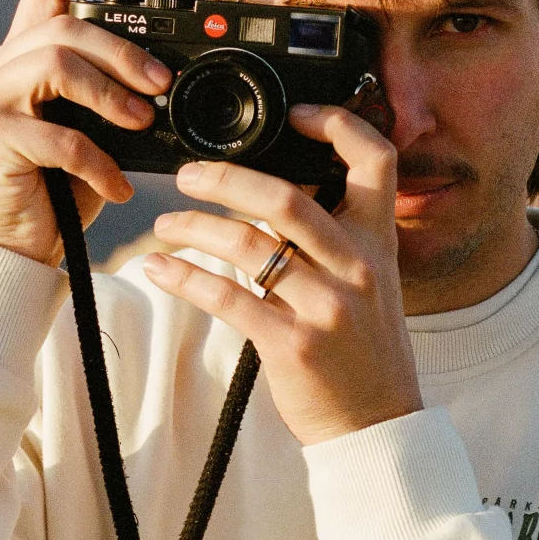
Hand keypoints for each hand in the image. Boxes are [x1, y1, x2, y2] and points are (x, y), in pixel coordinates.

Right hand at [0, 0, 171, 263]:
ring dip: (111, 93)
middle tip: (162, 82)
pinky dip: (99, 161)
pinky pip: (59, 136)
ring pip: (56, 63)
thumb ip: (110, 94)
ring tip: (144, 122)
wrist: (13, 253)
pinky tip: (118, 188)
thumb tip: (169, 70)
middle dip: (123, 51)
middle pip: (63, 26)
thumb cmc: (57, 190)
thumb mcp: (91, 131)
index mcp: (17, 56)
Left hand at [140, 105, 424, 444]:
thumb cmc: (364, 350)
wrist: (377, 425)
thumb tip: (275, 194)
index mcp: (380, 242)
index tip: (295, 114)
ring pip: (250, 246)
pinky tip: (159, 270)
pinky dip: (186, 280)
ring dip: (196, 227)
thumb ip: (335, 238)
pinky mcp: (293, 346)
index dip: (337, 124)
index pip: (375, 160)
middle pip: (288, 198)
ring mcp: (327, 307)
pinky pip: (229, 299)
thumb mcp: (371, 282)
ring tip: (165, 223)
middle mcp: (358, 268)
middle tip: (189, 175)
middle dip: (228, 178)